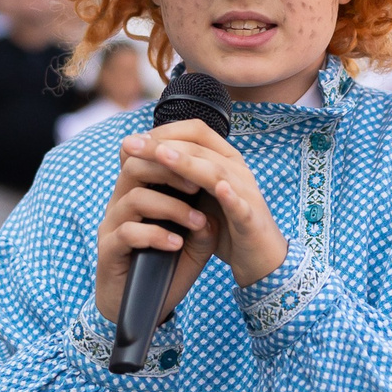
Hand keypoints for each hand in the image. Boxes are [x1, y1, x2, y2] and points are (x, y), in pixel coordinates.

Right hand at [94, 148, 216, 327]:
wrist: (140, 310)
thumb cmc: (166, 270)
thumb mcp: (192, 244)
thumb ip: (203, 223)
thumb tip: (217, 202)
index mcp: (138, 194)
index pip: (147, 158)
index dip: (172, 154)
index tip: (203, 165)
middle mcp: (120, 205)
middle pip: (134, 166)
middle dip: (169, 171)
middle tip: (198, 186)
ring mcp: (111, 226)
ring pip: (134, 199)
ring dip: (171, 207)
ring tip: (196, 223)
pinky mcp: (108, 250)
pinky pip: (127, 233)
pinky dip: (156, 235)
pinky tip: (176, 245)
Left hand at [120, 120, 286, 286]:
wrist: (260, 259)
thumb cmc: (226, 225)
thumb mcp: (200, 196)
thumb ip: (180, 177)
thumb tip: (141, 160)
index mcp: (224, 161)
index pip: (195, 133)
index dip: (164, 132)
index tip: (132, 141)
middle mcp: (237, 171)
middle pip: (199, 149)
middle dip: (163, 146)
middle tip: (131, 145)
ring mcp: (248, 194)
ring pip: (218, 172)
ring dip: (189, 163)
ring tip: (161, 156)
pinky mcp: (253, 221)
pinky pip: (242, 206)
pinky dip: (232, 197)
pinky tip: (219, 189)